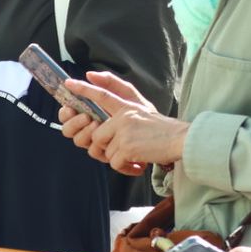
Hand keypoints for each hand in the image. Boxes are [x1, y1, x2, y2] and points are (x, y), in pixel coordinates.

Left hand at [61, 70, 186, 175]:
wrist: (182, 141)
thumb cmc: (164, 129)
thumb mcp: (144, 110)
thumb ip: (124, 103)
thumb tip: (105, 93)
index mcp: (127, 107)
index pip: (102, 95)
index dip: (84, 89)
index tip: (68, 83)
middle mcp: (122, 117)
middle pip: (96, 135)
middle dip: (105, 148)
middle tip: (121, 153)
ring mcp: (124, 132)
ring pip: (105, 151)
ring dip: (119, 159)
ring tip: (135, 158)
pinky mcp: (127, 147)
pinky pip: (114, 162)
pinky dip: (125, 168)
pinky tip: (138, 165)